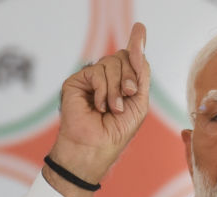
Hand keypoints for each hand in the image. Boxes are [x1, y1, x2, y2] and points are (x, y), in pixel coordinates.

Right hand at [44, 22, 149, 196]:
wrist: (96, 148)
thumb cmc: (117, 131)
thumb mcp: (139, 101)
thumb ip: (140, 71)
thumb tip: (139, 40)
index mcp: (122, 83)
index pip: (131, 58)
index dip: (136, 44)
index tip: (140, 27)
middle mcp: (106, 78)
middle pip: (124, 57)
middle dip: (130, 77)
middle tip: (128, 95)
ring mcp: (91, 79)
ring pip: (111, 63)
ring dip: (116, 89)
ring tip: (113, 109)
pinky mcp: (76, 81)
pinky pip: (97, 71)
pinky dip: (102, 90)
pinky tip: (100, 106)